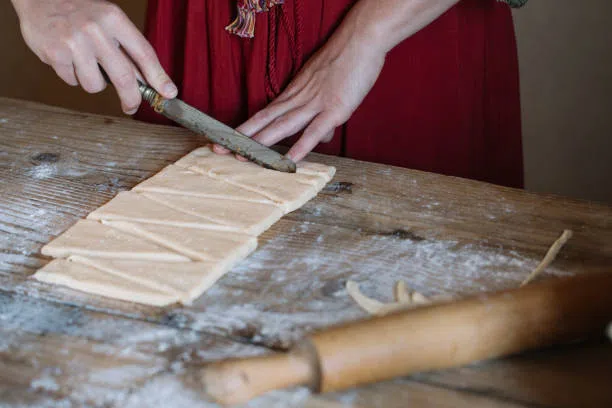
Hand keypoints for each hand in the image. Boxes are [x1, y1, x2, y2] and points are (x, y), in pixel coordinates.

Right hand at [10, 0, 176, 113]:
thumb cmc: (80, 11)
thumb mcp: (108, 21)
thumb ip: (126, 49)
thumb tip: (146, 82)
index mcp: (114, 19)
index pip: (144, 53)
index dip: (159, 77)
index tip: (168, 93)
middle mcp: (96, 29)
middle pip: (123, 76)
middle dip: (131, 98)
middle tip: (132, 107)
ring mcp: (74, 41)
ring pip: (95, 85)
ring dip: (93, 82)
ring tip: (84, 63)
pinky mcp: (55, 53)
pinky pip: (72, 81)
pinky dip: (72, 75)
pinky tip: (66, 57)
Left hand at [213, 15, 385, 161]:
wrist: (361, 39)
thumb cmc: (346, 59)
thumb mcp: (328, 86)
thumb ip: (322, 113)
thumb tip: (322, 137)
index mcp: (296, 92)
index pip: (265, 113)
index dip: (246, 127)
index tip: (227, 137)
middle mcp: (300, 98)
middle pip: (266, 120)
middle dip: (242, 137)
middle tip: (218, 149)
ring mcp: (316, 104)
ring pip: (283, 125)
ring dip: (262, 142)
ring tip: (243, 156)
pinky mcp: (335, 109)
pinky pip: (315, 131)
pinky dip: (302, 146)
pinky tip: (290, 160)